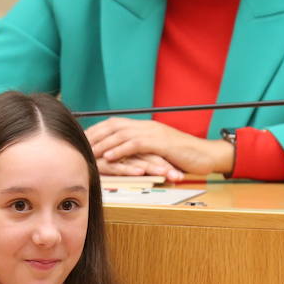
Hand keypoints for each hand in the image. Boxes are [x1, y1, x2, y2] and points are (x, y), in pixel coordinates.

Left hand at [85, 118, 231, 177]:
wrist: (207, 155)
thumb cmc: (183, 157)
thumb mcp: (157, 153)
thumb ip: (140, 152)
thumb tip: (122, 158)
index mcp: (143, 127)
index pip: (113, 125)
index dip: (95, 132)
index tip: (79, 140)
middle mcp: (145, 126)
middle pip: (112, 125)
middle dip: (93, 135)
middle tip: (76, 145)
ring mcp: (153, 133)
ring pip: (121, 134)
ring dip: (102, 143)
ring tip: (87, 152)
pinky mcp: (160, 143)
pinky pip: (136, 144)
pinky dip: (120, 150)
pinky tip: (108, 157)